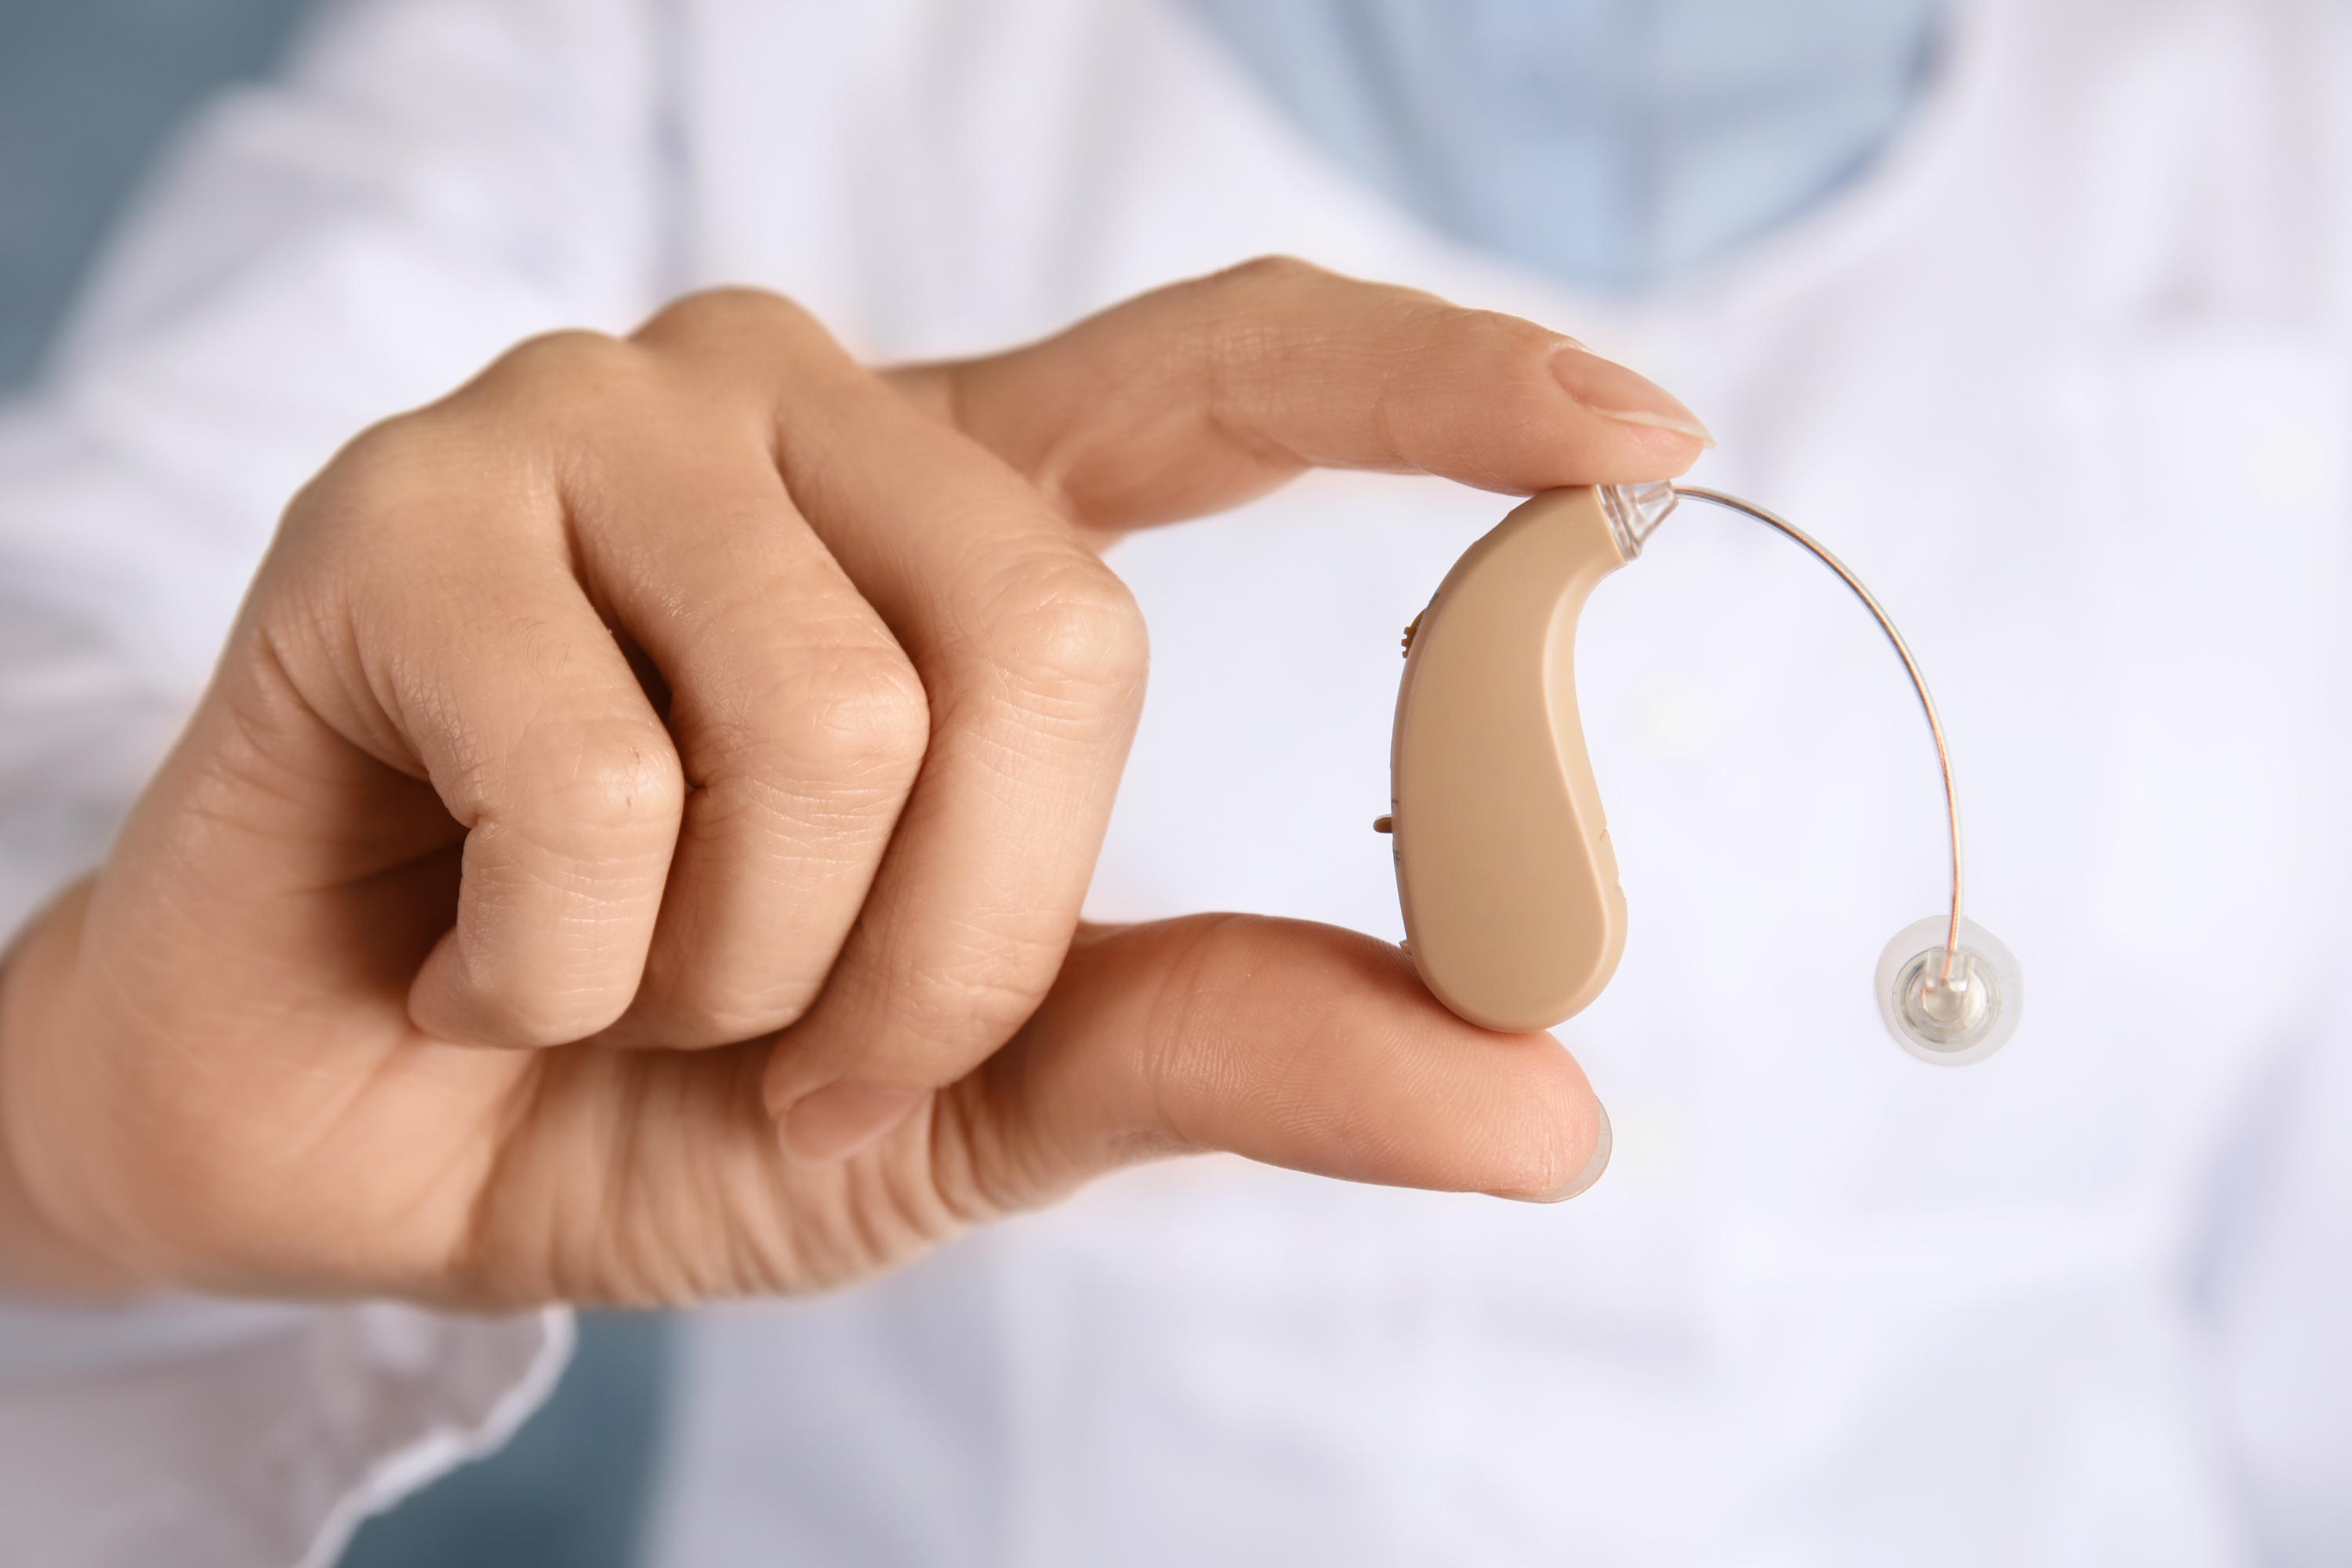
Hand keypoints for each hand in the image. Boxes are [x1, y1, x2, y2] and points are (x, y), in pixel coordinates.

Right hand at [0, 259, 1706, 1305]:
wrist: (343, 1138)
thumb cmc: (663, 1078)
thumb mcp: (986, 1089)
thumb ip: (1240, 1049)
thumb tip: (1554, 1110)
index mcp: (954, 506)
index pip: (1229, 366)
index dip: (1437, 388)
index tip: (1641, 440)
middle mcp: (794, 405)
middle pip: (1054, 640)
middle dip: (949, 948)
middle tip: (794, 1036)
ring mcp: (596, 422)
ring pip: (836, 717)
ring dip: (748, 970)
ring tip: (617, 977)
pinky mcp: (405, 502)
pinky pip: (607, 789)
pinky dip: (559, 970)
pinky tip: (473, 950)